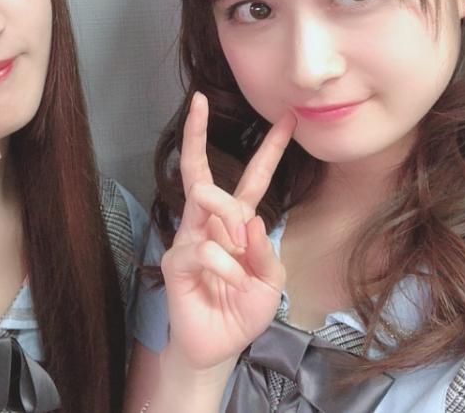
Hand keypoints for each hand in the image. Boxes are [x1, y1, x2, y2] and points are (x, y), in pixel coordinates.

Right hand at [161, 92, 294, 370]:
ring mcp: (189, 238)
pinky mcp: (176, 260)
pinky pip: (204, 248)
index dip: (270, 149)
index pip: (253, 178)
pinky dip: (226, 266)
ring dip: (229, 216)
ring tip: (240, 246)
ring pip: (203, 196)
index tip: (288, 117)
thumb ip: (266, 251)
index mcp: (238, 224)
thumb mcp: (271, 282)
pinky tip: (231, 283)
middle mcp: (209, 224)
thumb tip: (251, 220)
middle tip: (216, 141)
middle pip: (201, 171)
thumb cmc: (243, 311)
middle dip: (199, 137)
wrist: (219, 347)